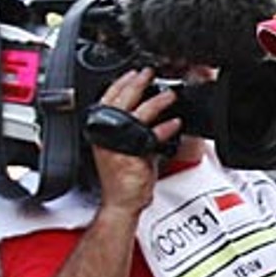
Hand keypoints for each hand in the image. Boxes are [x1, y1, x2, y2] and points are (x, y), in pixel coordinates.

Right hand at [90, 69, 180, 215]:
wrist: (121, 203)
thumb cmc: (122, 181)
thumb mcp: (124, 148)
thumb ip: (134, 130)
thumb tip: (149, 114)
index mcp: (101, 131)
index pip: (107, 99)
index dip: (120, 83)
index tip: (133, 72)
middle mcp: (106, 136)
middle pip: (119, 101)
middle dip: (136, 83)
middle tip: (148, 73)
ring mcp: (117, 145)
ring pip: (136, 115)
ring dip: (155, 102)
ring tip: (169, 95)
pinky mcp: (131, 156)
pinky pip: (150, 137)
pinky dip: (164, 129)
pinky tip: (174, 123)